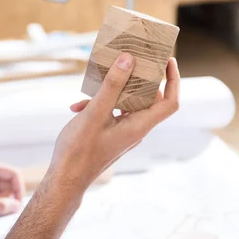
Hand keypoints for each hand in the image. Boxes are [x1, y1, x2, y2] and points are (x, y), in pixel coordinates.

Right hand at [48, 54, 179, 190]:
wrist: (65, 179)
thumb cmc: (80, 150)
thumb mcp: (95, 112)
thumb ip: (112, 85)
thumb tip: (129, 59)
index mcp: (139, 126)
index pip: (170, 102)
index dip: (173, 79)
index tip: (167, 60)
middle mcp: (135, 129)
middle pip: (148, 98)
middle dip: (136, 79)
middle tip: (125, 61)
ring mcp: (123, 133)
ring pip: (126, 104)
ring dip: (111, 92)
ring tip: (90, 87)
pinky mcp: (111, 134)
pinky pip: (113, 112)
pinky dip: (99, 104)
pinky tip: (78, 106)